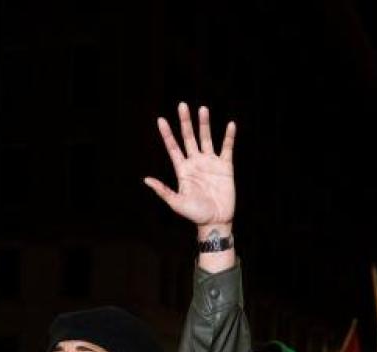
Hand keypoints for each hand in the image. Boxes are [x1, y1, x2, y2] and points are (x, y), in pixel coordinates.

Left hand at [144, 103, 235, 232]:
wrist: (216, 222)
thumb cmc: (195, 214)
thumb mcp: (176, 203)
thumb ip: (163, 190)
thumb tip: (146, 179)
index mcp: (183, 169)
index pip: (173, 147)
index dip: (167, 133)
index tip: (160, 119)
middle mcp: (196, 163)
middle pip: (189, 137)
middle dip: (185, 122)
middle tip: (182, 105)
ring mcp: (211, 163)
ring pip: (206, 139)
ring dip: (204, 124)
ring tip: (203, 109)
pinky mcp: (226, 167)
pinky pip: (227, 149)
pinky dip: (229, 137)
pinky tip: (230, 125)